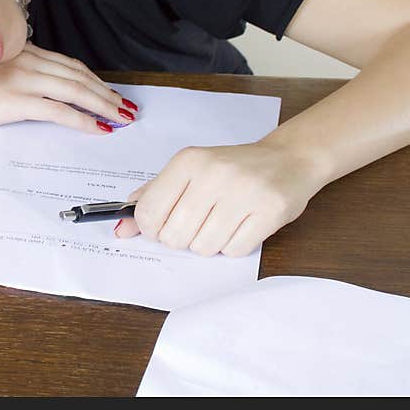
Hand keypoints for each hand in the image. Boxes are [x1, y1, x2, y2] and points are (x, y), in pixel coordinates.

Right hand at [0, 42, 136, 133]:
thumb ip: (6, 73)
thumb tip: (26, 89)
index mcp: (15, 49)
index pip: (65, 62)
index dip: (91, 77)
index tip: (108, 90)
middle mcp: (22, 58)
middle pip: (76, 74)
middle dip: (105, 91)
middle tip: (125, 107)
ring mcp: (19, 78)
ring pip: (74, 89)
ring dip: (102, 104)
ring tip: (120, 117)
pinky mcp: (14, 100)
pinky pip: (59, 110)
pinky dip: (83, 119)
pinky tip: (98, 128)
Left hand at [114, 140, 327, 256]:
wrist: (287, 158)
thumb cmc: (230, 169)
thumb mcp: (188, 172)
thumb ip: (153, 197)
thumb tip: (122, 229)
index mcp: (187, 161)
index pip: (149, 212)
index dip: (151, 228)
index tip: (161, 225)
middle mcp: (214, 174)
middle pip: (175, 236)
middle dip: (181, 238)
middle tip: (197, 222)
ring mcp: (244, 192)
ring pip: (203, 248)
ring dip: (208, 243)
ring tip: (222, 221)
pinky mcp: (271, 211)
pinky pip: (234, 251)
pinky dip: (233, 246)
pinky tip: (241, 225)